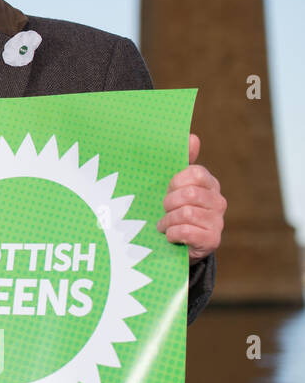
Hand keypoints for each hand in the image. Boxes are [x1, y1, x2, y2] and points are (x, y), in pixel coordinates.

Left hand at [157, 133, 225, 261]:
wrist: (179, 245)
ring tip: (164, 225)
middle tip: (164, 210)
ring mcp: (217, 221)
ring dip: (168, 220)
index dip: (176, 182)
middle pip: (188, 194)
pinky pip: (187, 231)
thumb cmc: (175, 210)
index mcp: (209, 184)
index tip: (168, 189)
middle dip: (168, 202)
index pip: (195, 173)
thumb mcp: (175, 186)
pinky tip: (171, 236)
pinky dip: (173, 233)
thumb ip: (183, 162)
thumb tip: (192, 137)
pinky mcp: (212, 240)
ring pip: (186, 213)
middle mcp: (218, 201)